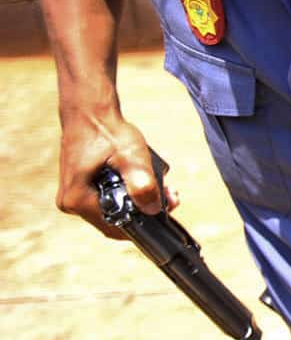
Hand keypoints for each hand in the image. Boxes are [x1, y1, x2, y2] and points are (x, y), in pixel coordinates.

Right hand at [56, 110, 173, 239]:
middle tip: (170, 198)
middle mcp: (71, 203)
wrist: (90, 111)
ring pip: (113, 210)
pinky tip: (145, 182)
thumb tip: (153, 209)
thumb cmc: (107, 130)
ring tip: (164, 189)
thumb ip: (142, 183)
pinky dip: (128, 194)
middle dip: (145, 211)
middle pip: (115, 220)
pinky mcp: (81, 188)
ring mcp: (74, 196)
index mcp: (77, 200)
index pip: (115, 227)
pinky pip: (108, 200)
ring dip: (139, 202)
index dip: (143, 225)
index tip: (166, 215)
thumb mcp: (131, 156)